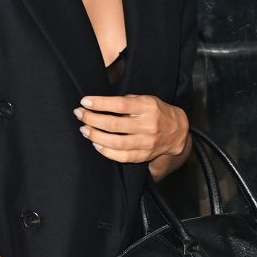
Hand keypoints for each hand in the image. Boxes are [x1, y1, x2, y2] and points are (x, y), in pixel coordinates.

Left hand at [73, 92, 189, 164]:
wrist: (177, 132)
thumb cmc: (156, 112)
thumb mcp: (145, 100)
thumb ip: (126, 101)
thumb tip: (97, 103)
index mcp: (148, 107)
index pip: (120, 105)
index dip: (100, 103)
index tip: (85, 102)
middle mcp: (148, 125)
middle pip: (114, 124)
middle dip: (92, 119)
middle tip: (79, 114)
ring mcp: (146, 143)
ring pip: (115, 142)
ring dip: (95, 136)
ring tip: (84, 130)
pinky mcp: (143, 156)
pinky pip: (121, 156)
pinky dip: (105, 151)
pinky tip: (96, 143)